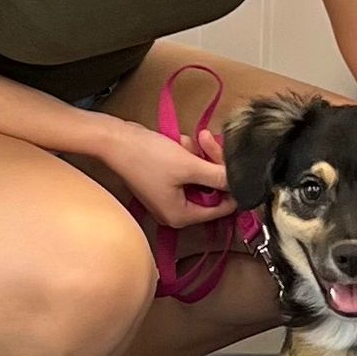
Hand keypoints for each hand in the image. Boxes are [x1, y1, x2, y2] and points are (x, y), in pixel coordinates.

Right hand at [100, 118, 234, 227]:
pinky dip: (188, 154)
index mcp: (181, 216)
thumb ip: (219, 177)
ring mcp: (169, 195)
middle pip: (211, 190)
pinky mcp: (165, 180)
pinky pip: (188, 170)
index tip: (236, 166)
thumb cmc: (146, 156)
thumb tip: (241, 183)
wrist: (115, 139)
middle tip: (209, 143)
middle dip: (212, 164)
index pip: (221, 208)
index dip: (231, 187)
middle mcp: (175, 210)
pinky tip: (181, 142)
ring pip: (201, 176)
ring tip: (191, 140)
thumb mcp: (189, 166)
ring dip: (200, 156)